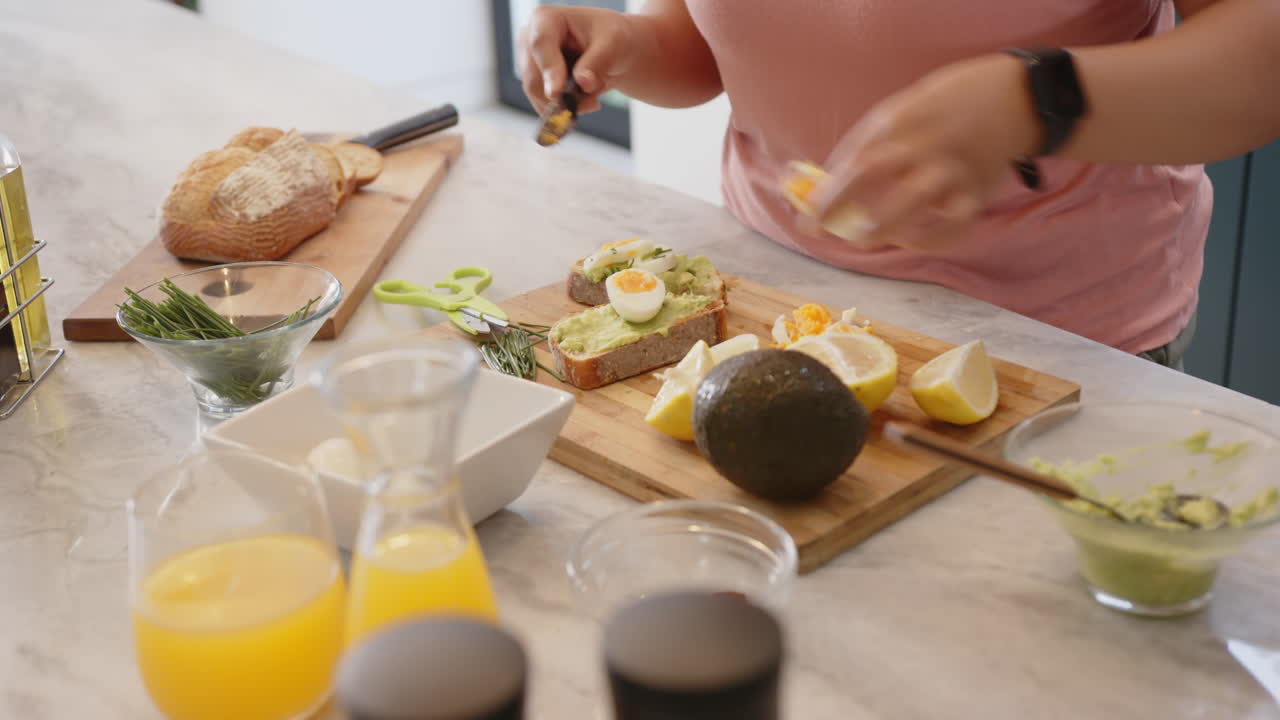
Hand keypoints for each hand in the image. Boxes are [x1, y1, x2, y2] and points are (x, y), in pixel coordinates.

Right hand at [517, 6, 639, 114]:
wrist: (612, 51)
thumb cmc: (611, 38)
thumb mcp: (613, 43)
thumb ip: (598, 62)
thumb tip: (582, 83)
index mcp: (546, 19)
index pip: (541, 44)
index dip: (548, 70)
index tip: (557, 94)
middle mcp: (529, 39)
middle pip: (534, 76)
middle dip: (562, 96)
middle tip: (592, 105)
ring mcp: (529, 62)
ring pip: (538, 95)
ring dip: (567, 105)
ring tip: (594, 101)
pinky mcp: (535, 82)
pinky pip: (543, 104)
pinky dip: (565, 109)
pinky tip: (586, 102)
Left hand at [806, 54, 1039, 250]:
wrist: (1014, 98)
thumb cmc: (946, 108)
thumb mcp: (905, 110)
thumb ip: (871, 143)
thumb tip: (827, 185)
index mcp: (898, 120)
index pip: (851, 156)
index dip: (824, 187)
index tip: (804, 211)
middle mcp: (922, 143)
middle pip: (870, 171)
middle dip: (836, 203)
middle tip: (816, 228)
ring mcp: (950, 169)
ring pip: (912, 201)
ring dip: (881, 225)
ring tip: (860, 239)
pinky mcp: (976, 193)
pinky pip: (951, 226)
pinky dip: (927, 239)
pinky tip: (908, 240)